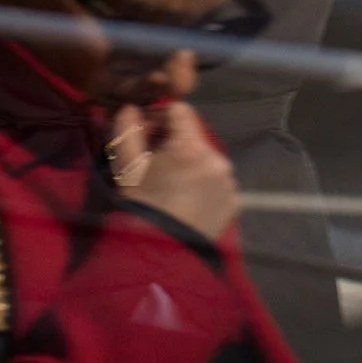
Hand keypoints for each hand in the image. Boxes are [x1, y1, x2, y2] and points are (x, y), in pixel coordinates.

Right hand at [108, 100, 236, 242]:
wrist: (161, 254)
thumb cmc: (142, 204)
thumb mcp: (128, 165)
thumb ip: (127, 129)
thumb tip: (130, 108)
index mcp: (191, 146)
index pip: (180, 111)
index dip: (160, 117)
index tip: (146, 134)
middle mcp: (217, 159)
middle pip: (194, 136)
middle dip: (173, 143)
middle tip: (155, 163)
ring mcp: (229, 182)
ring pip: (206, 159)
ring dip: (190, 164)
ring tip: (171, 185)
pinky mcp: (234, 202)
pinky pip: (217, 182)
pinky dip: (203, 185)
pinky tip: (187, 200)